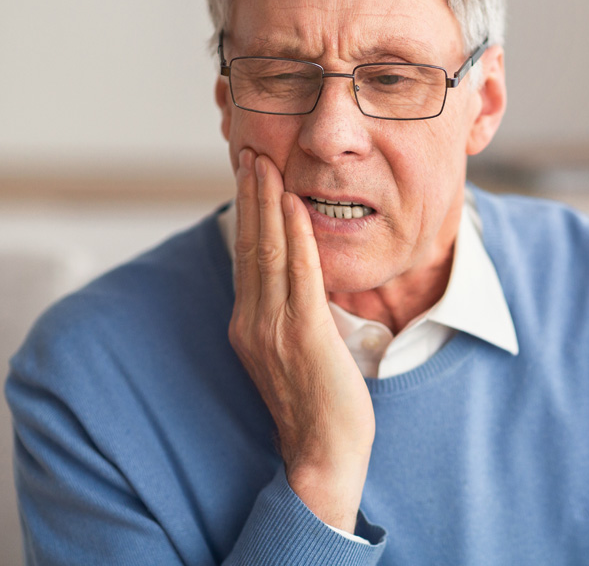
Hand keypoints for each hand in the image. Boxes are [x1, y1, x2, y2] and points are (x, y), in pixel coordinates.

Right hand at [230, 148, 374, 531]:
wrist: (322, 453)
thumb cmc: (313, 401)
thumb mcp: (288, 350)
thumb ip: (285, 311)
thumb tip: (295, 276)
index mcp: (248, 323)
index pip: (246, 256)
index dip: (246, 214)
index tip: (249, 178)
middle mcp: (253, 320)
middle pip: (251, 245)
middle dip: (250, 197)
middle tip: (250, 154)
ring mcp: (275, 327)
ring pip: (269, 252)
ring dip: (267, 204)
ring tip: (265, 165)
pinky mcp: (304, 334)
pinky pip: (299, 274)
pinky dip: (295, 235)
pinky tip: (295, 205)